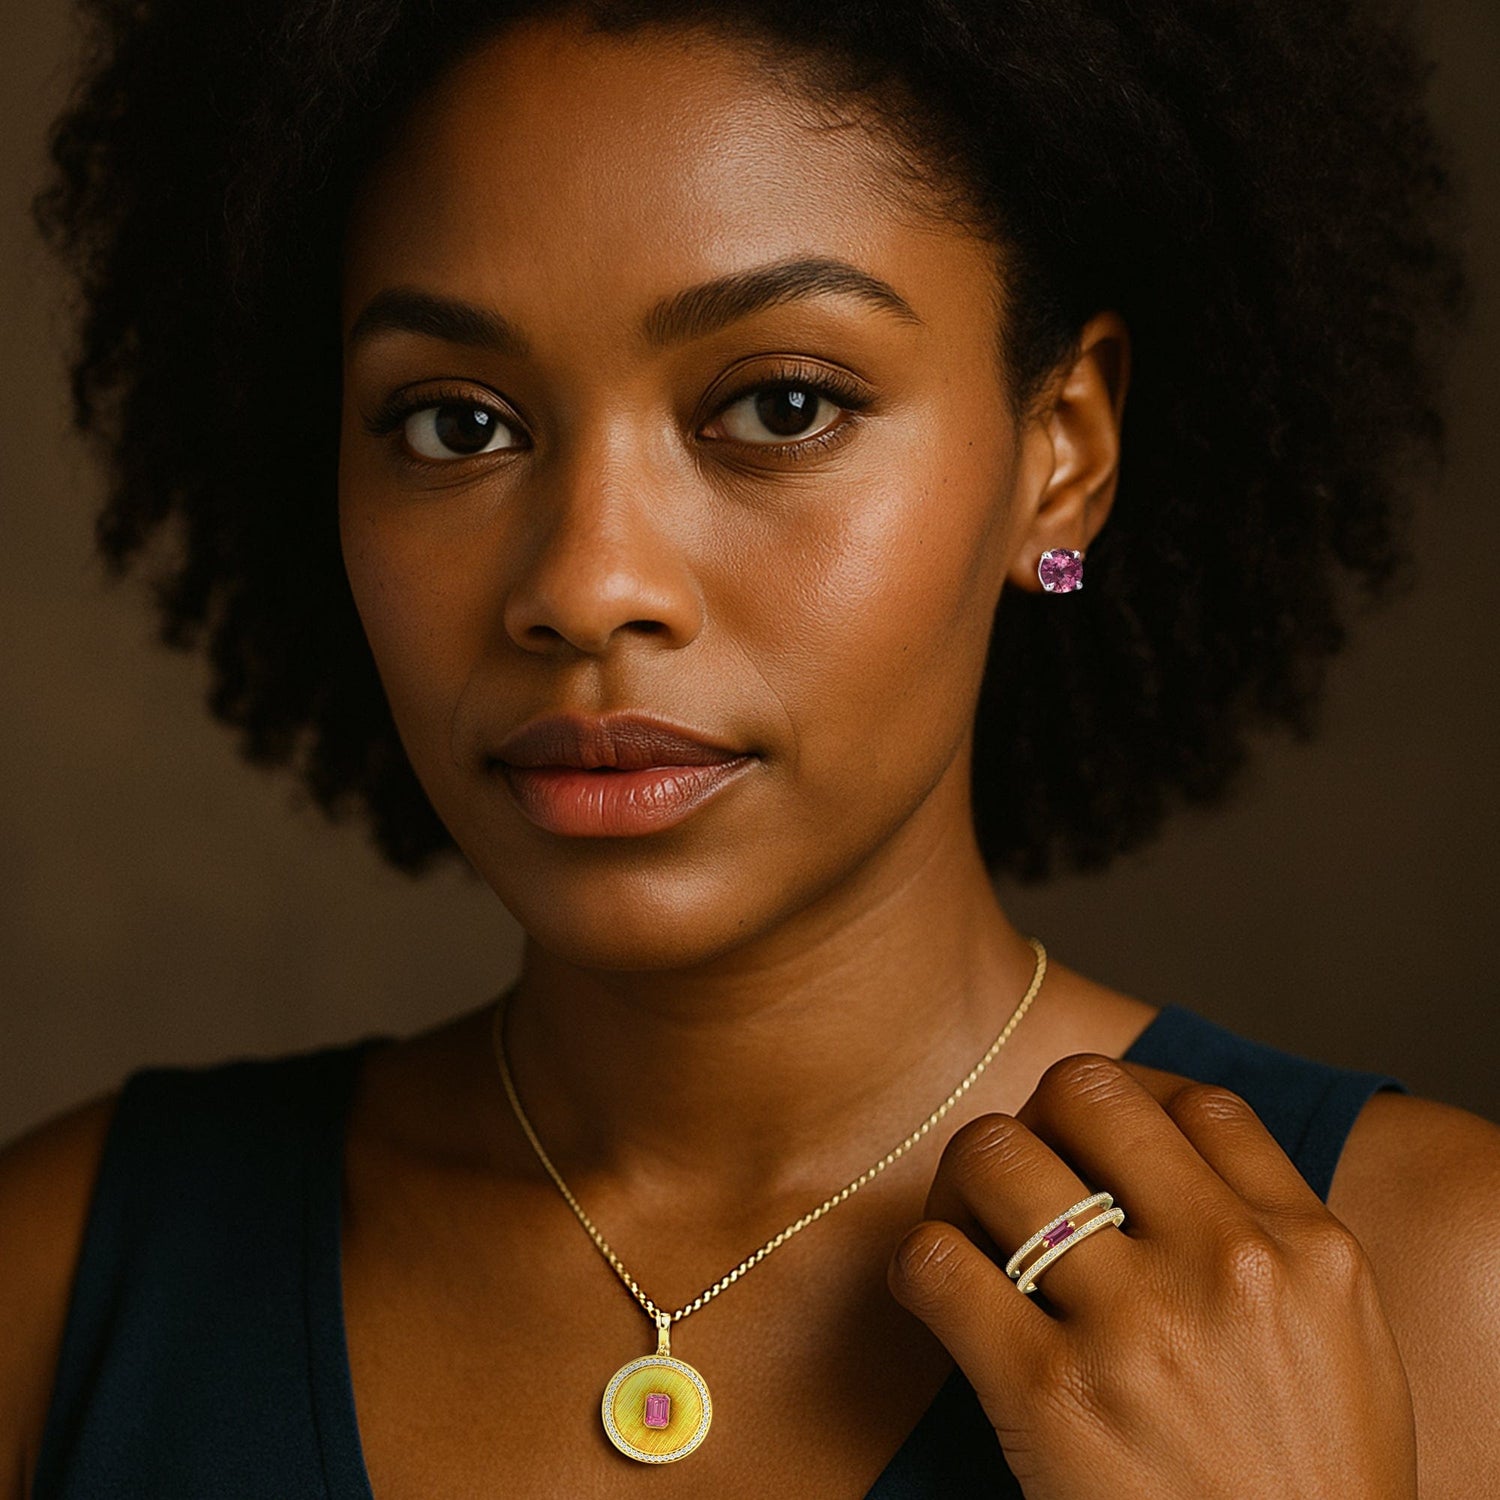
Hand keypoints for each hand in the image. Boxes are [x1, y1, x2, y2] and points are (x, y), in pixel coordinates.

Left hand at [886, 1055, 1416, 1498]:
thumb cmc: (1309, 1491)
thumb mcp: (1341, 1346)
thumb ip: (1270, 1241)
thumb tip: (1168, 1160)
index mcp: (1307, 1248)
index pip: (1198, 1101)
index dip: (1134, 1103)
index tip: (1100, 1144)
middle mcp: (1224, 1264)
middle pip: (1085, 1091)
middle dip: (1039, 1118)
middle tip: (1027, 1176)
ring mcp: (1134, 1325)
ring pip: (995, 1153)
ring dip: (964, 1181)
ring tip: (973, 1232)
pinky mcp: (1047, 1394)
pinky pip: (936, 1261)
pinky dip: (919, 1265)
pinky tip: (940, 1297)